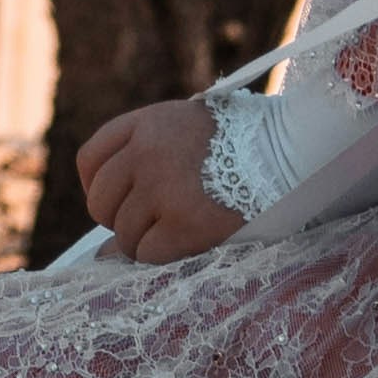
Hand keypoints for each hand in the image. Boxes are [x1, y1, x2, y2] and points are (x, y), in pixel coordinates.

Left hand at [74, 93, 245, 263]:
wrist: (287, 151)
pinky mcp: (182, 223)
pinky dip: (164, 254)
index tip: (121, 197)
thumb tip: (101, 254)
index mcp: (148, 122)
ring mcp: (163, 187)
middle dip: (120, 218)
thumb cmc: (236, 145)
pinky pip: (148, 255)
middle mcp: (148, 152)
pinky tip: (190, 237)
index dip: (99, 185)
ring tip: (179, 225)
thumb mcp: (185, 133)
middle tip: (153, 217)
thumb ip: (141, 169)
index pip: (91, 159)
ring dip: (146, 240)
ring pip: (123, 236)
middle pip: (100, 202)